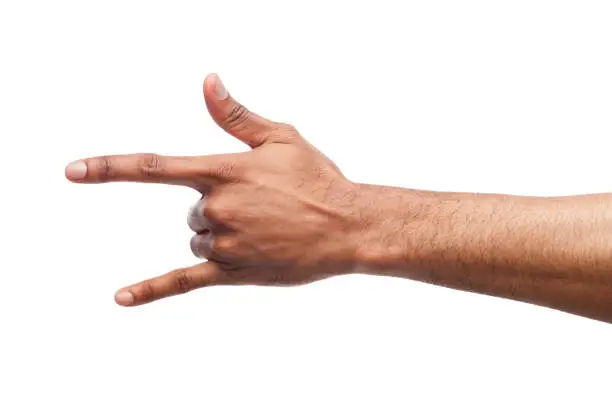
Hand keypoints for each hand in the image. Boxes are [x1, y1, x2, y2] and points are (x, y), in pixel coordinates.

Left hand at [65, 74, 360, 305]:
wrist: (349, 227)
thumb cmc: (318, 178)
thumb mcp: (281, 138)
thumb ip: (235, 115)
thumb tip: (207, 81)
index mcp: (224, 171)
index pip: (155, 167)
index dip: (110, 168)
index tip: (73, 171)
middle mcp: (218, 207)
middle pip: (192, 211)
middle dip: (219, 208)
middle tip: (264, 208)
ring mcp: (225, 242)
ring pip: (198, 240)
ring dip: (222, 235)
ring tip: (266, 231)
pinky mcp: (234, 271)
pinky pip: (184, 281)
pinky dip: (151, 289)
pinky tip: (121, 298)